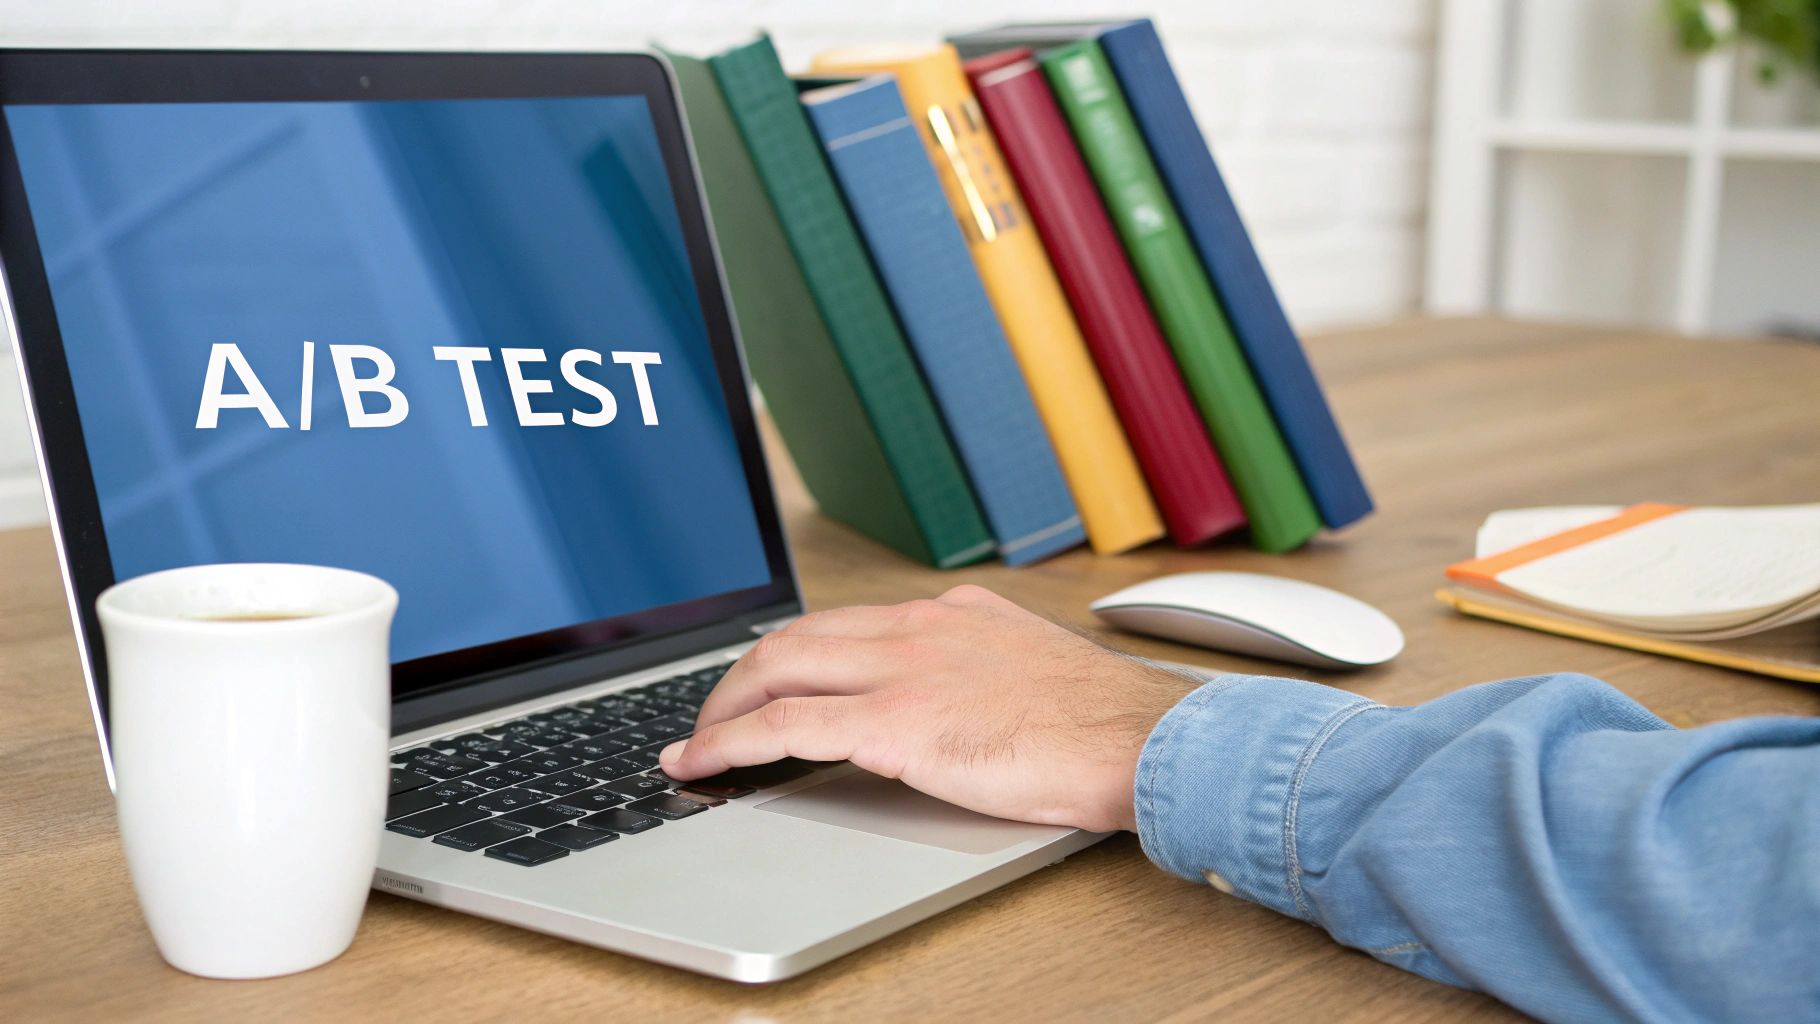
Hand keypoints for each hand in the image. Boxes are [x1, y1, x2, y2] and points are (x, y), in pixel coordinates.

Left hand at [660, 585, 1199, 832]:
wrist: (1141, 738)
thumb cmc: (1103, 722)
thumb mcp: (1029, 672)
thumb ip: (977, 673)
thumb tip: (949, 704)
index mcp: (950, 615)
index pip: (845, 623)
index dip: (791, 654)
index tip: (766, 682)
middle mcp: (918, 628)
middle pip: (795, 636)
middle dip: (740, 677)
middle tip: (714, 717)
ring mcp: (903, 670)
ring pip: (777, 668)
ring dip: (722, 707)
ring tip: (697, 743)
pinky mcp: (895, 722)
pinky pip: (785, 726)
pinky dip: (728, 742)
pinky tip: (701, 763)